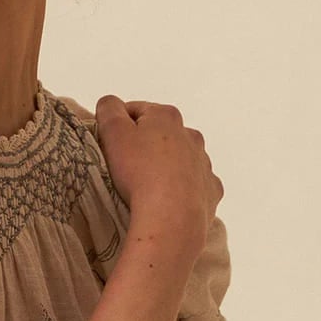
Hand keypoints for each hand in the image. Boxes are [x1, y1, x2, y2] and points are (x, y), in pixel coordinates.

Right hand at [95, 95, 222, 261]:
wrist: (171, 217)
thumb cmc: (139, 172)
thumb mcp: (113, 133)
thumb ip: (109, 110)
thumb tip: (110, 103)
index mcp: (167, 117)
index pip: (137, 110)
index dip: (119, 125)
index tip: (109, 144)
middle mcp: (191, 136)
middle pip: (162, 134)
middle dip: (145, 145)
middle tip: (126, 167)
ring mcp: (204, 164)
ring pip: (181, 160)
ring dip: (166, 167)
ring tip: (147, 187)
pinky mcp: (211, 191)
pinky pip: (195, 186)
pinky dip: (183, 190)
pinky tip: (168, 202)